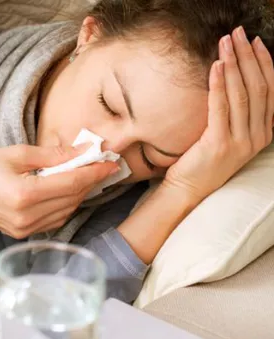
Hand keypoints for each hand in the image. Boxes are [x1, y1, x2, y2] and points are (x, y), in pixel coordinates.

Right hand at [0, 144, 118, 237]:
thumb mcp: (16, 153)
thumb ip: (52, 156)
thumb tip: (82, 152)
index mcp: (24, 195)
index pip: (71, 184)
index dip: (94, 172)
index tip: (110, 162)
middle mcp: (26, 217)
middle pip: (72, 199)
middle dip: (90, 181)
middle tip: (100, 164)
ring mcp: (24, 229)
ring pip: (66, 211)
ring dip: (79, 193)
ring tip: (85, 175)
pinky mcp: (21, 233)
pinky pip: (54, 220)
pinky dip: (65, 205)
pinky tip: (67, 190)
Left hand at [164, 27, 273, 200]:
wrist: (188, 189)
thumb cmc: (204, 160)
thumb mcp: (229, 136)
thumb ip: (237, 114)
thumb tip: (234, 79)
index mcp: (263, 133)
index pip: (270, 90)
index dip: (264, 63)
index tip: (255, 42)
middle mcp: (257, 137)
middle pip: (257, 87)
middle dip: (249, 56)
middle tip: (238, 34)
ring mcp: (241, 142)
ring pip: (242, 94)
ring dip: (235, 64)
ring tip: (226, 42)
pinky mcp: (220, 144)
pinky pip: (221, 107)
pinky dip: (219, 83)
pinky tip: (216, 66)